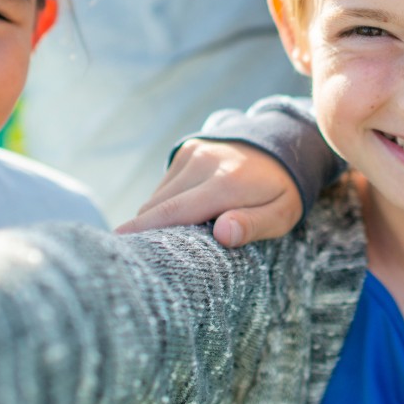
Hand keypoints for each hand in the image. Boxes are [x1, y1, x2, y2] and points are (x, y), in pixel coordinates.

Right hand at [118, 139, 302, 247]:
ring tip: (171, 240)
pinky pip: (165, 184)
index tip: (118, 246)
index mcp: (227, 182)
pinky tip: (185, 215)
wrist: (285, 143)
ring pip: (157, 196)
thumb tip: (223, 233)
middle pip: (158, 206)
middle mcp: (204, 163)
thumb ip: (254, 225)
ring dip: (159, 218)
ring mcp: (193, 152)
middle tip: (140, 260)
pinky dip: (166, 203)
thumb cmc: (283, 190)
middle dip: (145, 231)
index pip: (175, 211)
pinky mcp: (187, 150)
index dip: (144, 230)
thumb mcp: (282, 214)